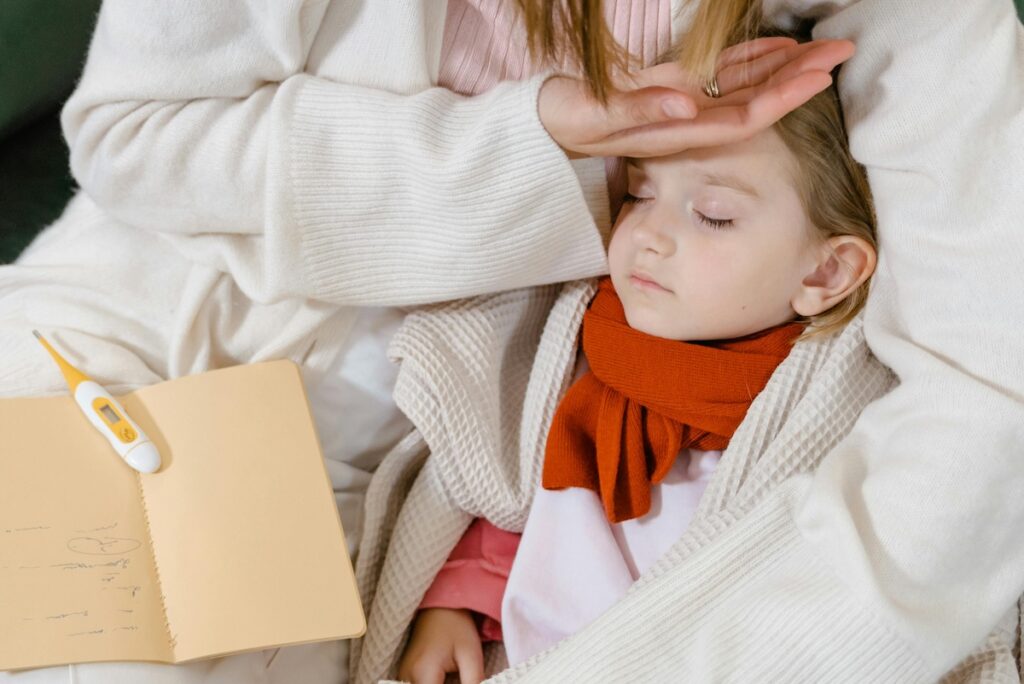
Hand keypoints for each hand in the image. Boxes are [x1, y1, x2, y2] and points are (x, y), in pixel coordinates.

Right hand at [398, 608, 484, 683]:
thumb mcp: (471, 654)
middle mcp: (407, 676)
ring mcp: (403, 675)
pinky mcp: (404, 673)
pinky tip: (447, 680)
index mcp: (423, 673)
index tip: (466, 681)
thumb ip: (473, 682)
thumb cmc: (455, 626)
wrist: (439, 607)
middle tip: (462, 678)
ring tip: (455, 677)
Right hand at [538, 36, 855, 157]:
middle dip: (799, 78)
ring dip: (784, 68)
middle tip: (842, 52)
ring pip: (744, 85)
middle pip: (756, 100)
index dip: (782, 98)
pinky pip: (721, 74)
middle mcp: (688, 118)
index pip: (741, 116)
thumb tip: (685, 104)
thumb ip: (638, 112)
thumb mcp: (594, 116)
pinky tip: (778, 48)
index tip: (818, 78)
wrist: (545, 127)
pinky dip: (751, 60)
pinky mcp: (673, 88)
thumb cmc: (565, 122)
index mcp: (676, 128)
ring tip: (824, 48)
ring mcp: (683, 103)